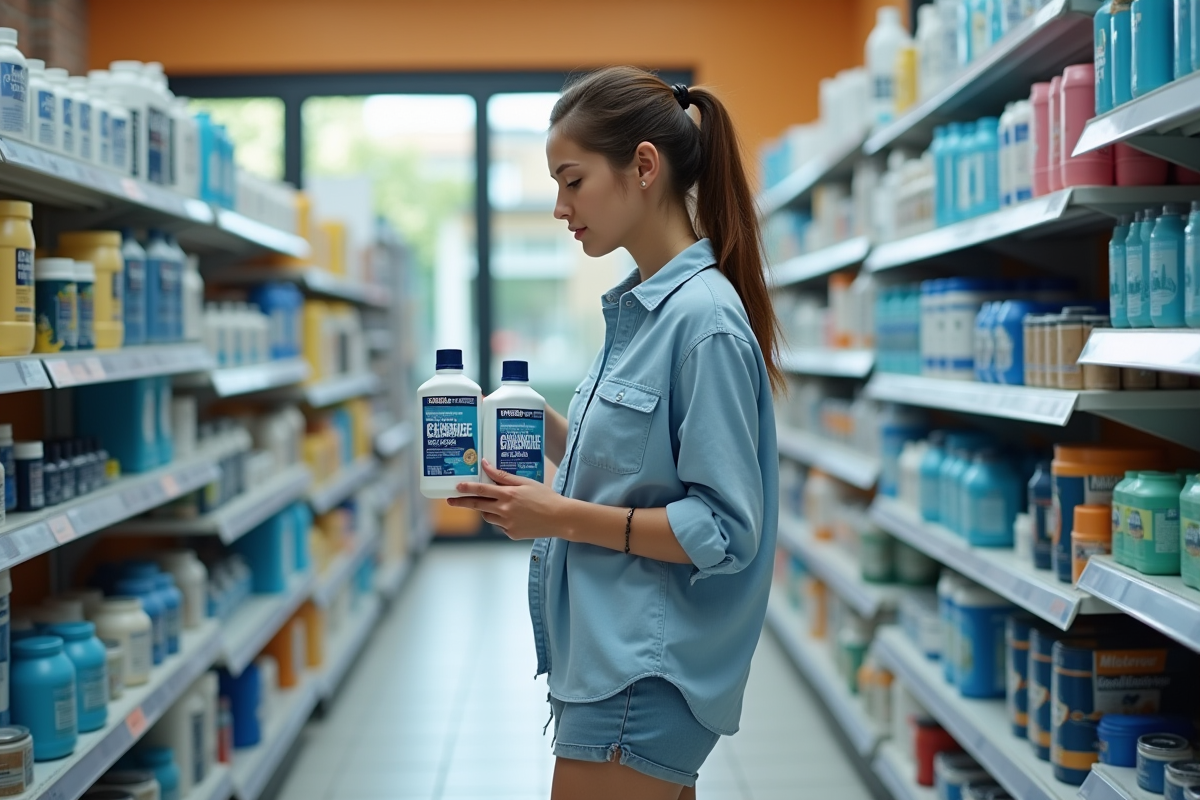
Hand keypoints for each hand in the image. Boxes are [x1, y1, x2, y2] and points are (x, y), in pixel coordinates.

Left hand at [447, 460, 568, 539]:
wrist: (560, 518)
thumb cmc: (545, 497)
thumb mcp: (525, 482)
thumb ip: (503, 476)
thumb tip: (486, 465)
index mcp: (508, 495)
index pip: (482, 490)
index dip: (467, 488)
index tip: (456, 487)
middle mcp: (505, 510)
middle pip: (477, 506)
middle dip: (462, 502)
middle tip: (451, 500)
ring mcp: (507, 524)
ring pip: (488, 516)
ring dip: (487, 510)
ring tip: (498, 505)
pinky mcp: (512, 534)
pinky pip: (500, 525)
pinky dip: (502, 519)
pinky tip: (516, 515)